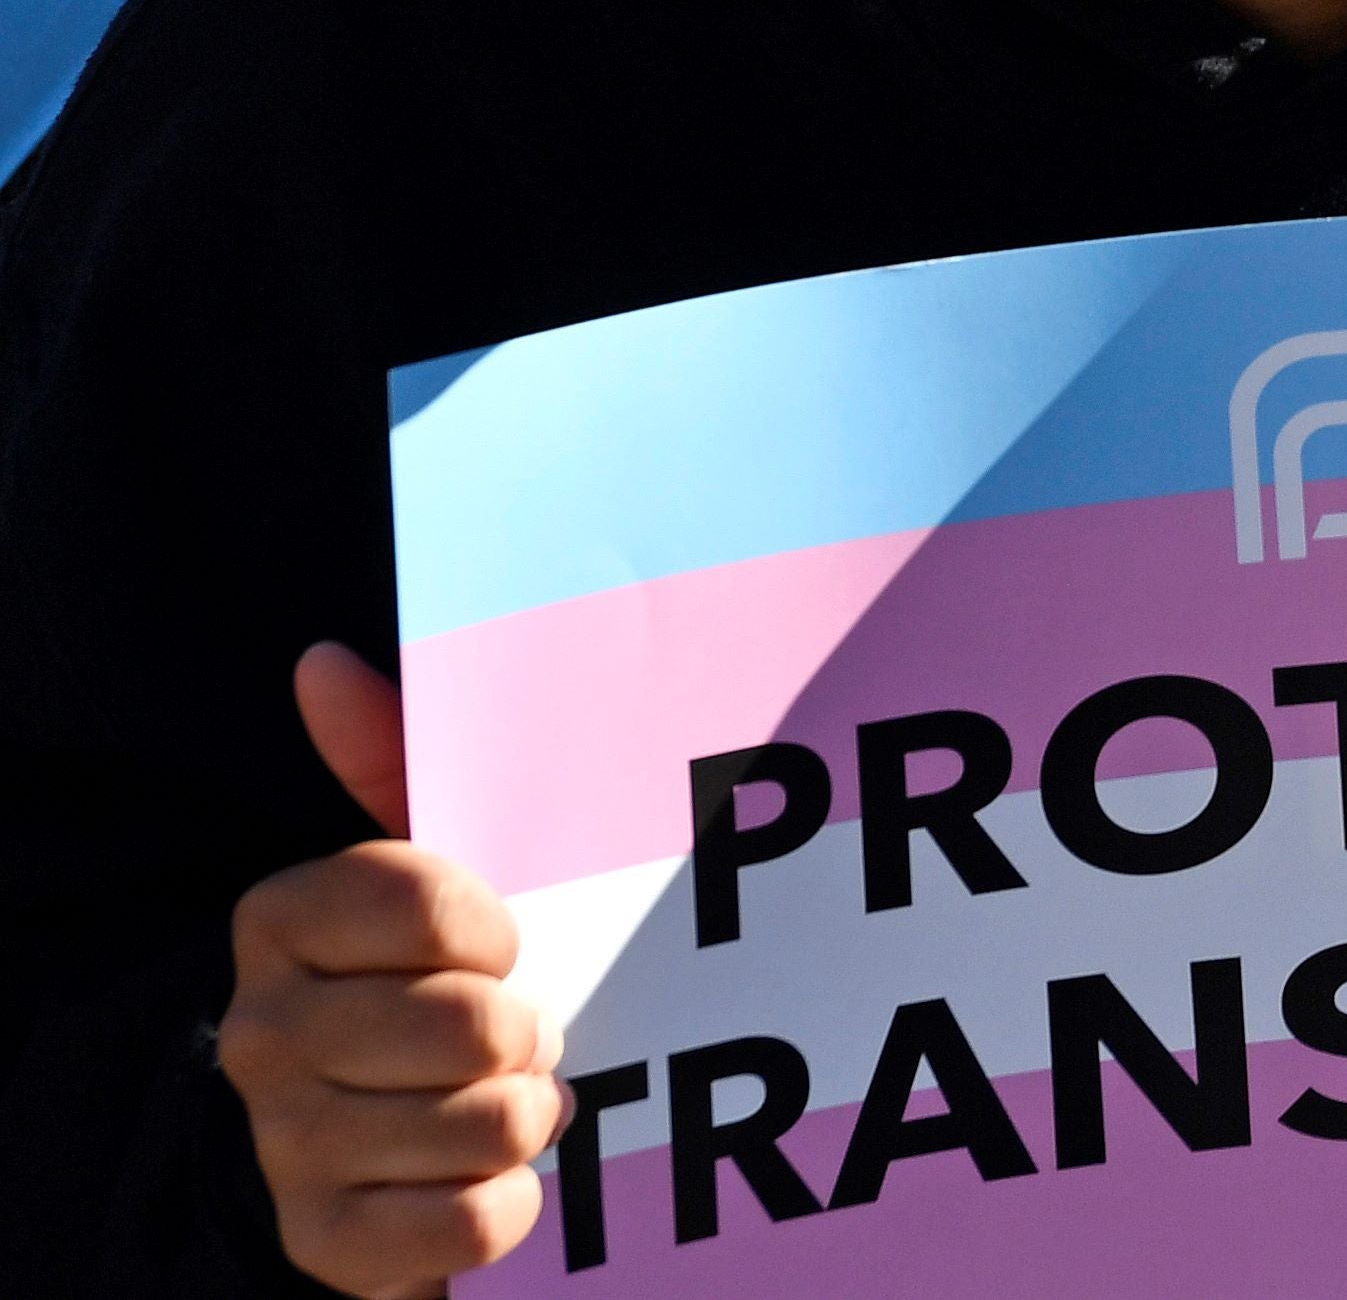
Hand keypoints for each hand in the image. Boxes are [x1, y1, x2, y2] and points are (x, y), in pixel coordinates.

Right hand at [215, 645, 565, 1299]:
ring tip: (502, 1100)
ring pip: (488, 1120)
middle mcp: (261, 1031)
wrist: (375, 1147)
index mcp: (280, 920)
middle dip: (527, 1034)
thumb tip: (326, 663)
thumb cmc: (423, 981)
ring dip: (526, 1116)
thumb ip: (394, 759)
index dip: (496, 928)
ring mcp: (284, 1144)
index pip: (429, 901)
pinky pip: (474, 1221)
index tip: (500, 943)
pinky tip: (479, 1178)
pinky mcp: (325, 1243)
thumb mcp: (428, 869)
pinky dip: (508, 1203)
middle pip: (471, 1021)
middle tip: (515, 1036)